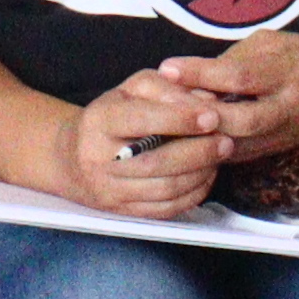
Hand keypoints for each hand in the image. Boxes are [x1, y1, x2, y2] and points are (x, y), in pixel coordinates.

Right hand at [49, 73, 228, 217]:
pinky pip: (165, 209)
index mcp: (99, 121)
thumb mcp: (132, 90)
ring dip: (201, 173)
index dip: (180, 119)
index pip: (141, 120)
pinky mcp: (122, 210)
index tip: (212, 116)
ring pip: (165, 188)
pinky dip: (193, 194)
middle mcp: (98, 158)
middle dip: (198, 151)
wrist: (72, 157)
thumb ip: (167, 88)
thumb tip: (204, 102)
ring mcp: (109, 189)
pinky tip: (205, 176)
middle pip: (156, 161)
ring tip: (219, 156)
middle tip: (226, 140)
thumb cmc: (112, 117)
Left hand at [150, 34, 298, 161]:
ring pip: (237, 144)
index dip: (201, 74)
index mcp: (289, 72)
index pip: (240, 76)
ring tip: (162, 128)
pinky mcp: (276, 151)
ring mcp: (285, 135)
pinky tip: (179, 143)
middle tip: (160, 109)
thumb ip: (233, 61)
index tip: (167, 69)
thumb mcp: (272, 44)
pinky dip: (208, 150)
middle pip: (241, 121)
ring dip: (199, 139)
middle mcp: (290, 107)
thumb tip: (189, 78)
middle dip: (199, 117)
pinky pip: (238, 155)